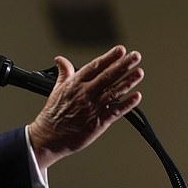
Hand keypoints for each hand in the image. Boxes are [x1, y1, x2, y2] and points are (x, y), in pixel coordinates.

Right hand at [28, 45, 143, 169]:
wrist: (48, 137)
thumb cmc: (52, 115)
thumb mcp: (56, 89)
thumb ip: (64, 72)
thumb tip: (61, 59)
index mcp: (75, 84)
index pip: (95, 67)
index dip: (109, 58)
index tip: (120, 50)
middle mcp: (85, 94)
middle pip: (107, 76)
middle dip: (123, 65)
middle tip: (135, 56)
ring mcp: (92, 108)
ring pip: (114, 92)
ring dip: (128, 82)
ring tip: (139, 73)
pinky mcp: (98, 123)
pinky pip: (115, 111)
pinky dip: (127, 104)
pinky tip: (136, 97)